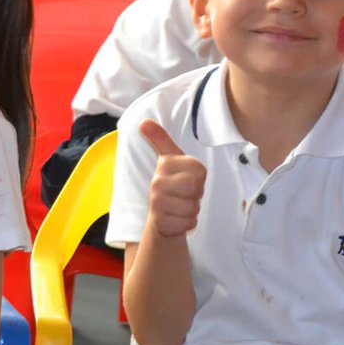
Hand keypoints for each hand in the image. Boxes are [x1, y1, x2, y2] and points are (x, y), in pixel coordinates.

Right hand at [140, 119, 204, 238]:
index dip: (199, 178)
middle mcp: (157, 182)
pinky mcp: (162, 222)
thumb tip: (143, 121)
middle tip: (185, 194)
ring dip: (192, 209)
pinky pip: (189, 223)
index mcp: (164, 165)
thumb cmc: (171, 184)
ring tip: (181, 206)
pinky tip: (178, 218)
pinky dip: (188, 223)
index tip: (187, 177)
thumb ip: (160, 138)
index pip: (199, 171)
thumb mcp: (170, 159)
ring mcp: (158, 203)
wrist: (160, 217)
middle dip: (196, 195)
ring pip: (193, 207)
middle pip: (196, 188)